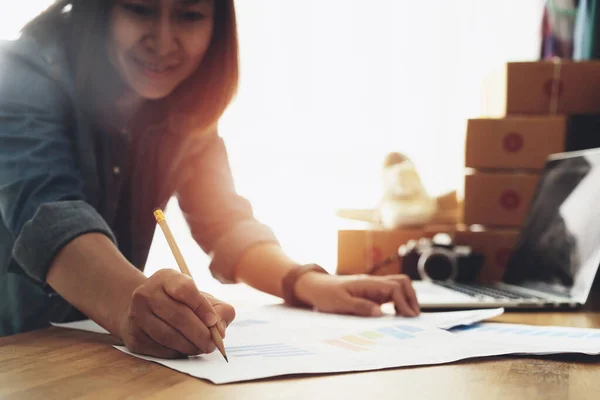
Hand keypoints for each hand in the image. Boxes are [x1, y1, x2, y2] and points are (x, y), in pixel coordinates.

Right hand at [118, 269, 234, 358]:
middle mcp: (146, 293)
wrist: (146, 312)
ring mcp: (136, 314)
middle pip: (178, 315)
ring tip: (201, 348)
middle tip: (212, 344)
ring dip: (189, 346)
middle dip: (200, 333)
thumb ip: (220, 310)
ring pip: (168, 335)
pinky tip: (185, 349)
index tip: (213, 321)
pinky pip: (159, 348)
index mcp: (166, 277)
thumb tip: (220, 331)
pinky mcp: (133, 336)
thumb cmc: (181, 304)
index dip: (202, 306)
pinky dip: (177, 352)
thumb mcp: (202, 298)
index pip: (184, 288)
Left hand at [294, 273, 419, 316]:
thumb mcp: (340, 303)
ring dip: (406, 298)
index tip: (409, 316)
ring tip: (409, 315)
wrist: (314, 287)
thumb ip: (360, 307)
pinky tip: (398, 313)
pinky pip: (390, 292)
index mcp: (367, 283)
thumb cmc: (325, 294)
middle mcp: (373, 282)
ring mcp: (373, 286)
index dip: (403, 302)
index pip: (394, 288)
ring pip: (398, 285)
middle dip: (411, 297)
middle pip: (401, 282)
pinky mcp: (371, 292)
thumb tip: (380, 312)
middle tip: (414, 315)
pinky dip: (399, 300)